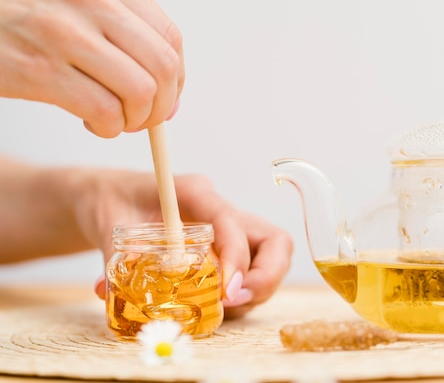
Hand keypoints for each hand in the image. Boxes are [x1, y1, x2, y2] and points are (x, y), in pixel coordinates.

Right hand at [0, 0, 183, 137]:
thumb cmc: (16, 9)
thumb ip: (122, 30)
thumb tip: (170, 93)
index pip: (170, 37)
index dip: (176, 77)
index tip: (166, 96)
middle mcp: (88, 0)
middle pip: (163, 67)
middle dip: (162, 105)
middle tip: (144, 118)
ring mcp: (63, 33)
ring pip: (139, 92)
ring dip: (135, 120)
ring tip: (116, 120)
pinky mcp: (39, 70)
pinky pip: (104, 111)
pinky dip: (108, 128)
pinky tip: (93, 123)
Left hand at [77, 169, 292, 318]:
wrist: (111, 197)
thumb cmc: (114, 201)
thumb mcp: (110, 223)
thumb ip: (114, 255)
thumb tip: (108, 291)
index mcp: (196, 193)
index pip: (232, 221)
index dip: (236, 258)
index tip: (225, 291)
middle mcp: (221, 211)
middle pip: (274, 241)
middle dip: (265, 277)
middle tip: (234, 301)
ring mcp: (229, 232)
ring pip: (269, 260)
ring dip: (253, 292)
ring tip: (218, 311)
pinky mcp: (226, 251)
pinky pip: (250, 275)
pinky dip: (239, 297)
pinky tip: (212, 308)